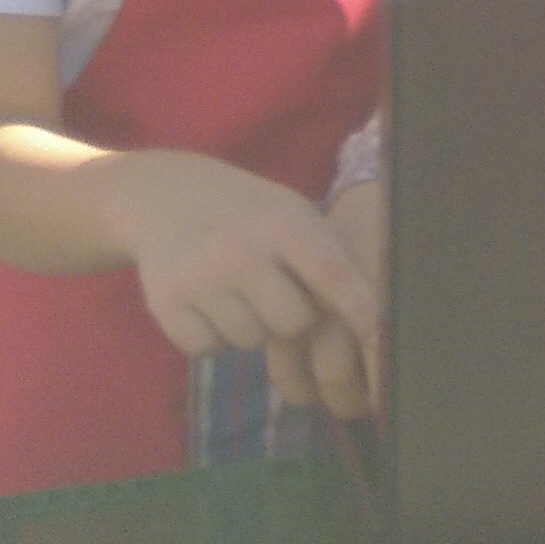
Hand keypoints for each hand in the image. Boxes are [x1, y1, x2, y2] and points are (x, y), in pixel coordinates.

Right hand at [110, 153, 377, 400]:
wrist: (165, 195)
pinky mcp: (163, 303)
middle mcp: (240, 252)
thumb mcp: (293, 216)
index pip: (332, 277)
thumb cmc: (250, 213)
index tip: (380, 340)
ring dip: (252, 328)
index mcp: (284, 225)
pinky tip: (209, 304)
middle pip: (292, 325)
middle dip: (293, 319)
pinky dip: (212, 337)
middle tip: (277, 294)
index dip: (360, 312)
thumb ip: (329, 259)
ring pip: (249, 342)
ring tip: (239, 293)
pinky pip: (206, 348)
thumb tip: (376, 318)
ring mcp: (198, 278)